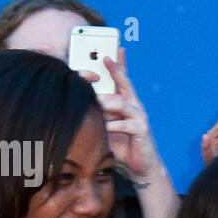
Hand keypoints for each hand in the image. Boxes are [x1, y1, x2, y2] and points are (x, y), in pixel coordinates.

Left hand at [95, 50, 165, 181]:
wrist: (140, 167)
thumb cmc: (121, 146)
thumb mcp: (105, 128)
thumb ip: (96, 117)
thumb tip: (76, 108)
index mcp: (126, 103)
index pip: (122, 80)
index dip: (118, 65)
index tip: (110, 50)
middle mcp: (135, 107)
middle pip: (125, 84)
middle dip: (116, 70)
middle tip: (105, 58)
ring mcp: (140, 118)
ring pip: (123, 103)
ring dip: (108, 102)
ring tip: (95, 101)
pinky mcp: (142, 131)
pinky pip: (126, 124)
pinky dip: (114, 125)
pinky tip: (104, 127)